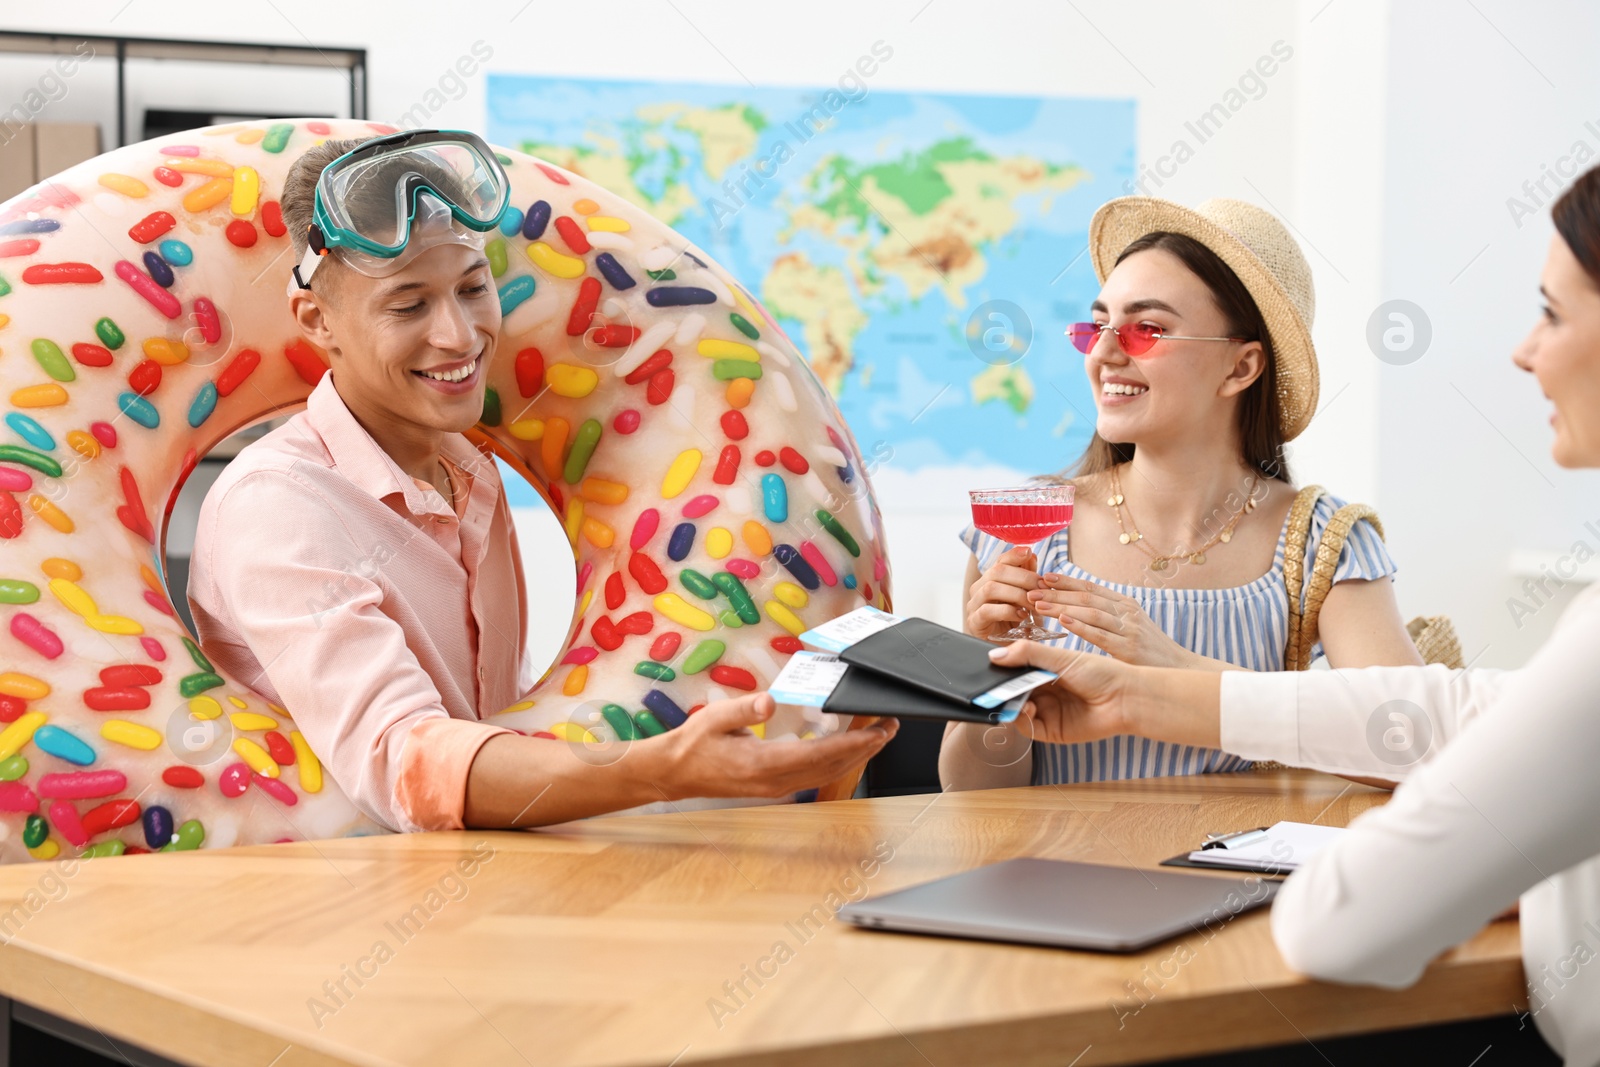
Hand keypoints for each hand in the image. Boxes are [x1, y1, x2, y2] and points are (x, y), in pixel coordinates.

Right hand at [659, 693, 897, 799]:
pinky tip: (848, 749)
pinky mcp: (776, 786)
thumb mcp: (715, 718)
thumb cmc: (695, 743)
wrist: (676, 773)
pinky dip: (838, 762)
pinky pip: (816, 776)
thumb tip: (770, 702)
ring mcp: (777, 787)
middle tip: (891, 728)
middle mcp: (775, 781)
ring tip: (879, 736)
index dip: (853, 745)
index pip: (819, 756)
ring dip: (856, 757)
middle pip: (832, 768)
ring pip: (827, 775)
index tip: (877, 732)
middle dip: (865, 750)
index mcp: (763, 764)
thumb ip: (744, 710)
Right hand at [965, 546, 1042, 640]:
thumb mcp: (1025, 598)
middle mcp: (979, 589)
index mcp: (991, 580)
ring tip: (1033, 603)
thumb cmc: (1015, 623)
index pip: (1000, 560)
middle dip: (1023, 577)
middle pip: (997, 571)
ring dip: (1017, 593)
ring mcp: (974, 605)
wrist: (1005, 650)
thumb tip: (1031, 555)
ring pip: (991, 588)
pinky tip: (1022, 615)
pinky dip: (1007, 610)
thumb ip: (1026, 578)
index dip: (1014, 554)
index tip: (1029, 552)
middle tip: (1042, 587)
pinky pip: (988, 610)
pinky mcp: (974, 622)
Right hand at [985, 640, 1131, 745]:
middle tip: (990, 684)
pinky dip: (1021, 719)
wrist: (1126, 698)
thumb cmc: (1100, 673)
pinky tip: (1027, 708)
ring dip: (1010, 703)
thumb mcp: (1061, 658)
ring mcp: (1048, 712)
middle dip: (1001, 688)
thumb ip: (1028, 654)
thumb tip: (994, 656)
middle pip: (1013, 691)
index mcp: (1046, 671)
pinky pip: (1028, 728)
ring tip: (1012, 696)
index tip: (988, 665)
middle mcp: (1045, 692)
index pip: (1016, 670)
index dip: (1002, 669)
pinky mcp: (1052, 731)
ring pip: (1016, 709)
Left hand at [1028, 574, 1192, 666]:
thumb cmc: (1150, 653)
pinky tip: (1062, 621)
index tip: (1044, 577)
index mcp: (1125, 605)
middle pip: (1085, 597)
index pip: (1090, 588)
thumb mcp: (1130, 628)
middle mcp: (1127, 612)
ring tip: (1038, 603)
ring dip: (1061, 606)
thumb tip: (1076, 609)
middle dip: (1055, 592)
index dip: (1065, 582)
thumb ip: (1107, 617)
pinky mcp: (1128, 648)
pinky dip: (1080, 626)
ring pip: (1089, 612)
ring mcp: (1129, 629)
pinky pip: (1099, 634)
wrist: (1180, 670)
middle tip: (1031, 589)